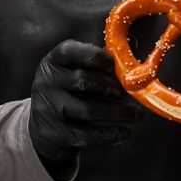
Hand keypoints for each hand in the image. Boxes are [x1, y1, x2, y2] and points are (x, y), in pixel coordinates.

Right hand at [29, 40, 142, 178]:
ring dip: (117, 112)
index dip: (94, 55)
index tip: (113, 63)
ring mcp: (47, 109)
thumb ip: (100, 61)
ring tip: (136, 114)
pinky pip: (87, 134)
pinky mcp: (53, 134)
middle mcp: (45, 83)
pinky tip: (124, 132)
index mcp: (53, 62)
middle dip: (110, 86)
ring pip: (88, 110)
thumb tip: (133, 46)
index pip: (68, 51)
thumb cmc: (71, 91)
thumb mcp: (76, 71)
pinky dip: (110, 133)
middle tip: (128, 92)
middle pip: (82, 80)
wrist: (44, 126)